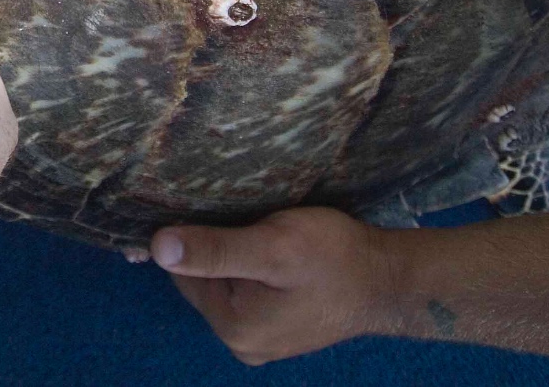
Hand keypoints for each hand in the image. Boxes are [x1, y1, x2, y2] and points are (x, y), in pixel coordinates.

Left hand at [150, 208, 401, 364]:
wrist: (392, 279)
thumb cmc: (335, 258)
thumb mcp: (272, 245)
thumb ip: (215, 249)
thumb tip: (156, 248)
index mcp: (232, 327)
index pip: (183, 273)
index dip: (192, 237)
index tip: (212, 207)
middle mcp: (242, 342)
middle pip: (204, 280)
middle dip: (215, 247)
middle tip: (243, 214)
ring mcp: (263, 339)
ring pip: (228, 283)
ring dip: (236, 254)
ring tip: (259, 226)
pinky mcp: (282, 328)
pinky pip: (251, 291)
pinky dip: (255, 268)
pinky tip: (274, 247)